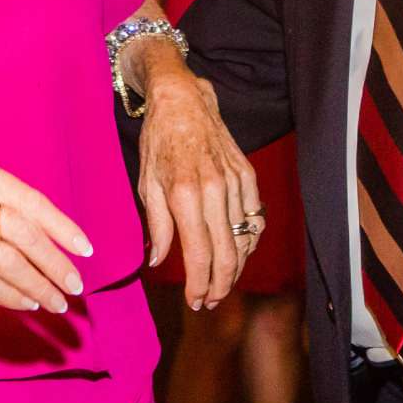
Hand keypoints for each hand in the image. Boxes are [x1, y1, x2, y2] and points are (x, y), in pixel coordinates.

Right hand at [0, 151, 91, 314]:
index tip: (85, 249)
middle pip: (22, 232)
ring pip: (6, 260)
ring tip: (56, 302)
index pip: (29, 199)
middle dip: (54, 263)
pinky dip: (9, 295)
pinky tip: (25, 302)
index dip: (61, 227)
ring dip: (37, 286)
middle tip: (75, 285)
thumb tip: (51, 239)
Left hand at [137, 67, 261, 310]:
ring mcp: (235, 182)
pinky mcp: (247, 175)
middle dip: (219, 285)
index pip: (198, 253)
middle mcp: (214, 190)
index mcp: (184, 194)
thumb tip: (157, 261)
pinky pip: (255, 218)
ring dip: (235, 268)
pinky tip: (239, 254)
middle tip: (209, 301)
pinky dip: (250, 241)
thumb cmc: (159, 142)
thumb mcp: (146, 184)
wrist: (183, 100)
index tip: (195, 301)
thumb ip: (156, 226)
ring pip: (244, 239)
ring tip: (221, 284)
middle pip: (227, 253)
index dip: (199, 284)